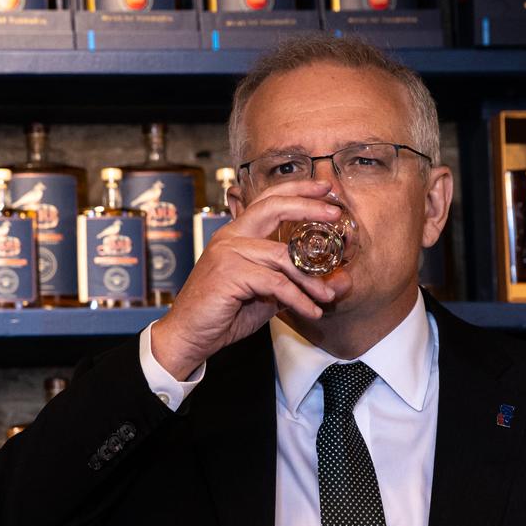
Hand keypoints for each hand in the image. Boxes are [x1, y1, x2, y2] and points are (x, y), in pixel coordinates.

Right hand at [150, 179, 351, 379]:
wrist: (189, 336)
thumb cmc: (225, 313)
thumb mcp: (267, 294)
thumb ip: (296, 282)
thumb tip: (337, 280)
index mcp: (237, 234)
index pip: (268, 200)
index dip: (297, 190)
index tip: (324, 188)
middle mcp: (230, 236)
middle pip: (273, 207)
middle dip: (308, 206)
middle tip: (335, 211)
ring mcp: (228, 252)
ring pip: (282, 256)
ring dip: (311, 278)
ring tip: (328, 296)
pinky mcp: (230, 273)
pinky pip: (276, 283)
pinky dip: (298, 298)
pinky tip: (311, 310)